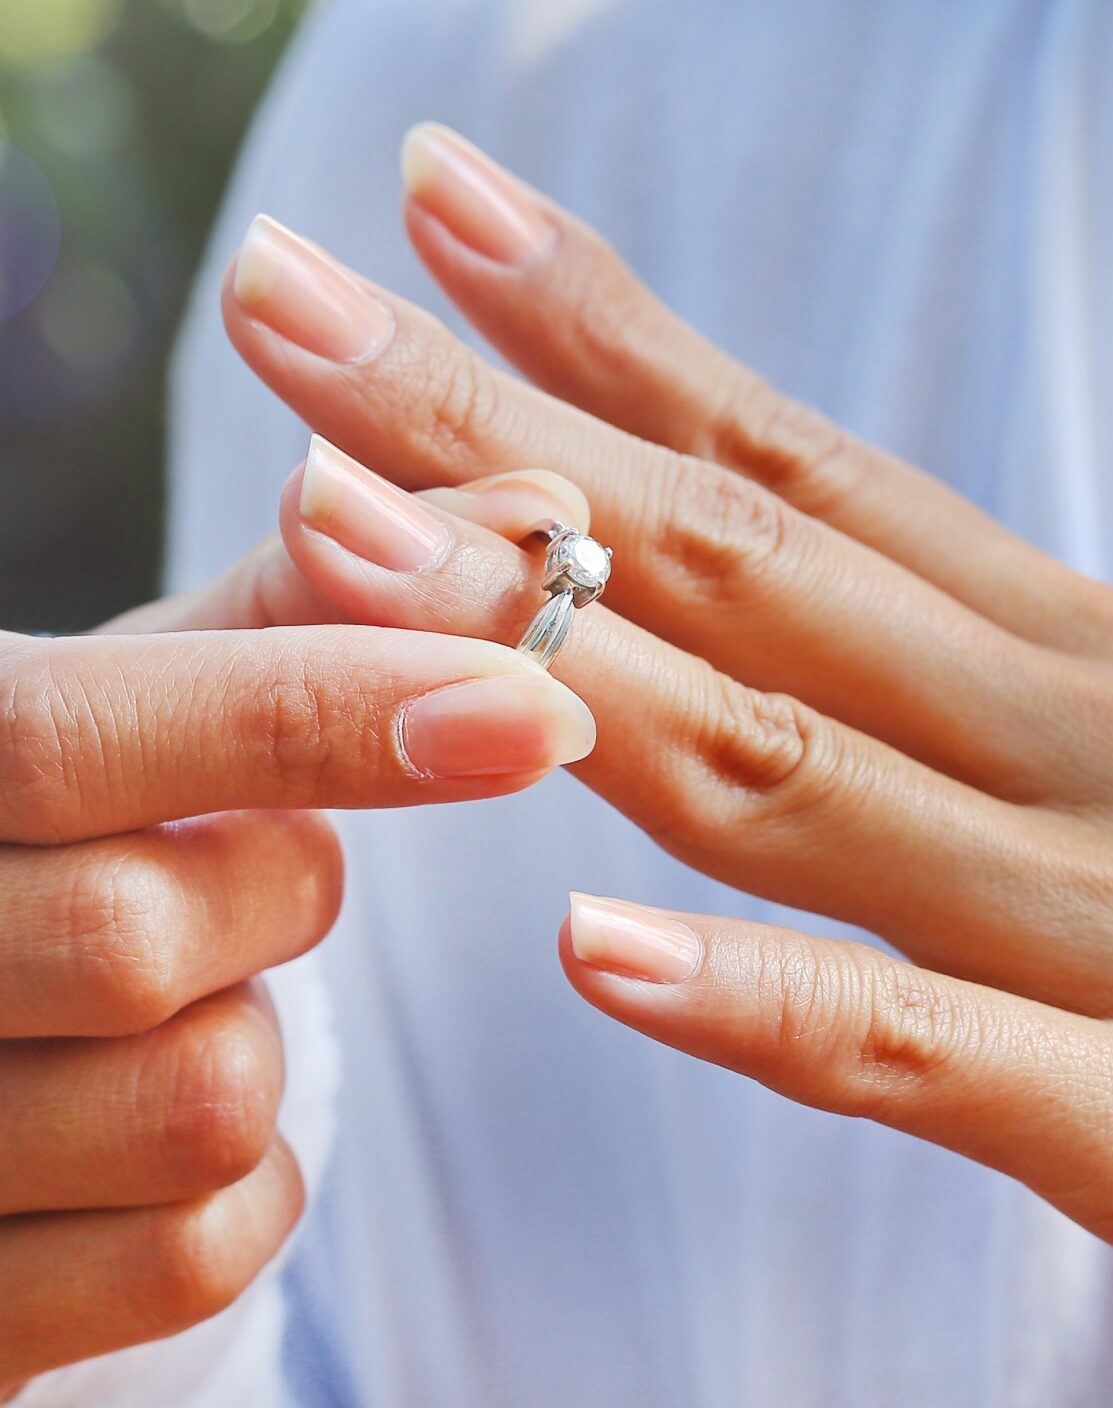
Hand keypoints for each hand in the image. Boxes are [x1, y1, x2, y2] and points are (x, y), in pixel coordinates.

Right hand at [0, 550, 591, 1388]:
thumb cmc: (69, 821)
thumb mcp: (146, 692)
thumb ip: (329, 605)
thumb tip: (548, 517)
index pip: (77, 734)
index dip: (319, 713)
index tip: (530, 707)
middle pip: (147, 938)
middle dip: (273, 889)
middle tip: (253, 857)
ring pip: (196, 1105)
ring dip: (254, 1033)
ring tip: (184, 987)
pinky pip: (196, 1249)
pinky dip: (246, 1173)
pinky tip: (170, 1113)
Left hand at [222, 124, 1112, 1242]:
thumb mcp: (1086, 724)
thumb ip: (939, 652)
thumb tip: (749, 549)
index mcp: (1038, 652)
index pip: (782, 464)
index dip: (595, 332)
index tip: (430, 199)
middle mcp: (1053, 743)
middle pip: (727, 568)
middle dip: (493, 430)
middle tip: (284, 299)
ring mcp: (1091, 919)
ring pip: (780, 773)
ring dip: (549, 652)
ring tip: (332, 534)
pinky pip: (916, 1057)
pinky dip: (759, 1001)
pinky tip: (583, 948)